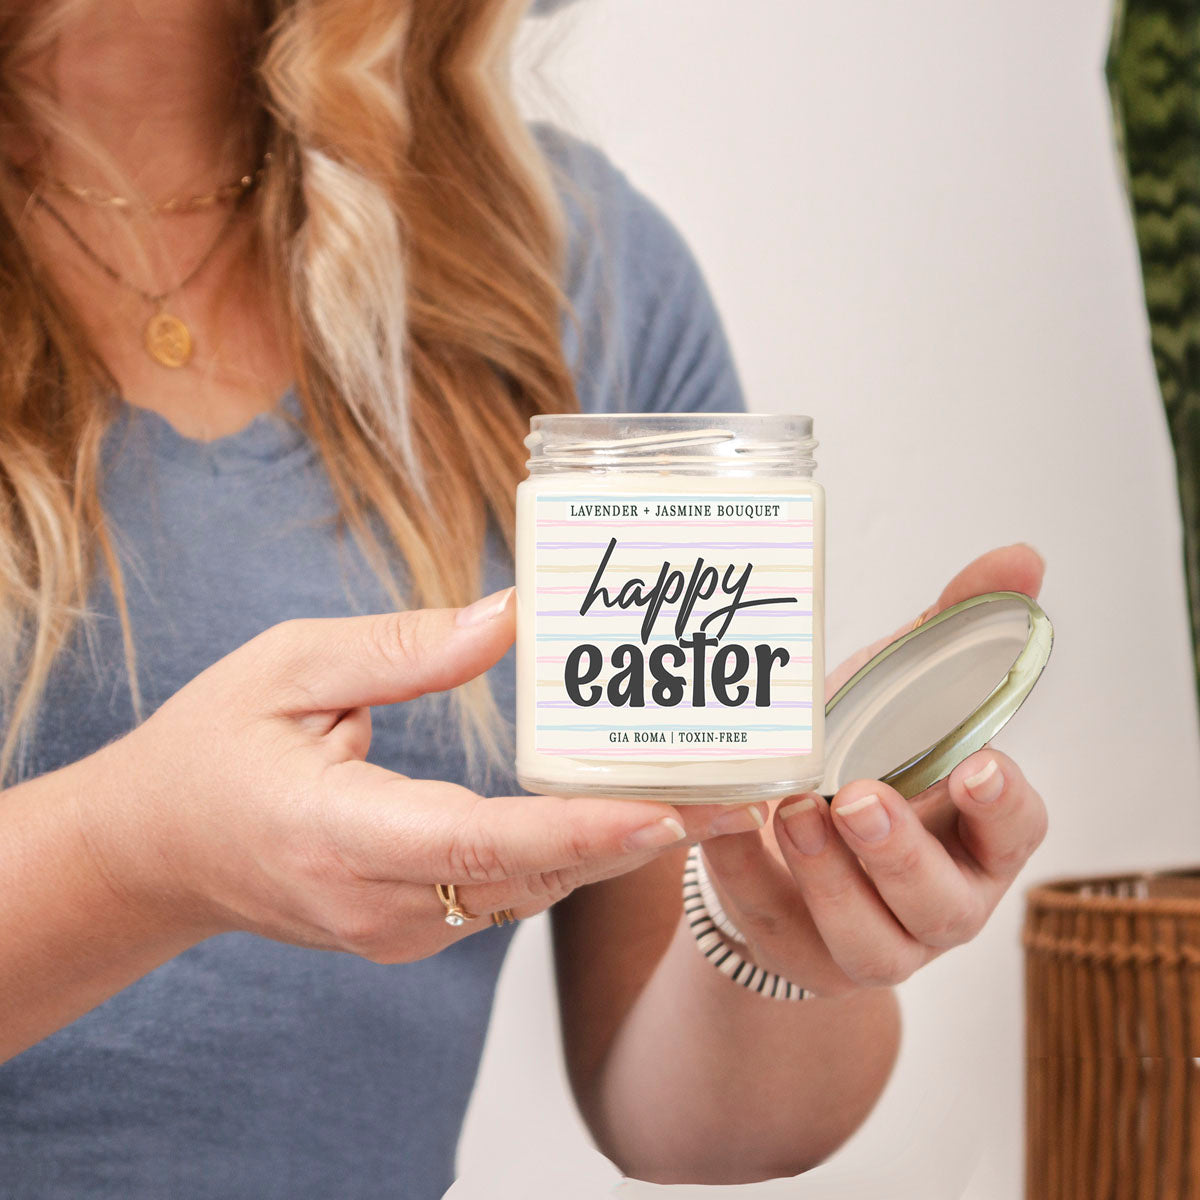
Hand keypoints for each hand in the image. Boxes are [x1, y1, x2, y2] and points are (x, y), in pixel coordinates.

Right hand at [83, 588, 704, 963]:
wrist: (155, 852)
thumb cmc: (209, 749)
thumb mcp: (285, 670)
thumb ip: (398, 650)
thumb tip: (511, 616)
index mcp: (337, 835)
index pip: (476, 843)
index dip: (577, 834)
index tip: (667, 812)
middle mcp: (377, 903)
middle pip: (531, 877)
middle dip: (642, 839)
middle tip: (742, 792)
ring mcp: (397, 931)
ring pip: (531, 893)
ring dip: (620, 849)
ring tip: (712, 794)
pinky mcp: (411, 929)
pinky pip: (508, 894)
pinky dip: (573, 857)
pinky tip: (628, 810)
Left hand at [697, 544, 1048, 995]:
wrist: (787, 844)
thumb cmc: (856, 761)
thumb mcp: (896, 695)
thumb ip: (951, 632)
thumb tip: (1021, 557)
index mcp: (973, 835)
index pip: (1018, 831)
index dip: (1004, 805)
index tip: (975, 765)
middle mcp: (937, 900)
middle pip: (940, 899)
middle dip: (899, 851)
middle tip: (856, 797)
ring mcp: (872, 941)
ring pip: (870, 940)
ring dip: (827, 874)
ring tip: (791, 808)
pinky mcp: (801, 953)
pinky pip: (771, 923)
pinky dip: (743, 875)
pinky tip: (719, 830)